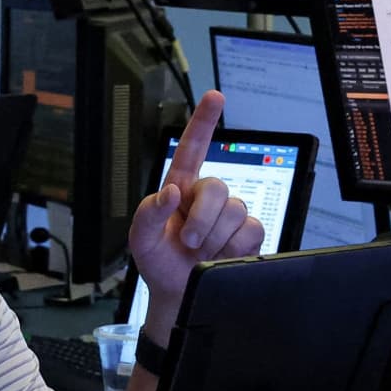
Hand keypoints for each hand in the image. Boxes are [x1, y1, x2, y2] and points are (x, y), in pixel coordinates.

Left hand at [127, 90, 263, 337]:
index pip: (192, 149)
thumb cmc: (158, 261)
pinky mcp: (248, 234)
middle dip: (202, 218)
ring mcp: (229, 214)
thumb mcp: (140, 238)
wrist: (177, 294)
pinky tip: (220, 256)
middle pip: (218, 186)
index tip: (214, 97)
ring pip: (235, 211)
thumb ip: (150, 212)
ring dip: (213, 237)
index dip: (203, 122)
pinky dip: (232, 247)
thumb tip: (172, 192)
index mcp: (180, 188)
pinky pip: (250, 230)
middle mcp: (207, 197)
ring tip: (200, 252)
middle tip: (187, 241)